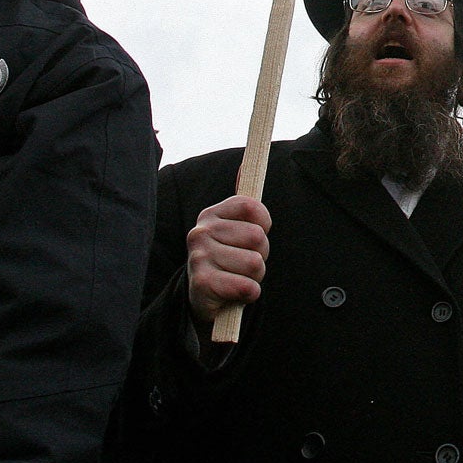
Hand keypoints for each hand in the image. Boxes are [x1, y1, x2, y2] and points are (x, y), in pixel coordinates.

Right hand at [186, 195, 271, 327]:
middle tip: (243, 263)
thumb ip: (242, 203)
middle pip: (258, 237)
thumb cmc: (226, 259)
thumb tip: (245, 165)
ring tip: (238, 278)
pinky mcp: (202, 283)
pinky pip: (247, 287)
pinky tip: (236, 293)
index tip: (253, 237)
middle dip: (261, 255)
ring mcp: (199, 257)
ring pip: (255, 264)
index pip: (253, 206)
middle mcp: (201, 231)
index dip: (263, 224)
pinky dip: (249, 294)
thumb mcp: (233, 229)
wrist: (202, 298)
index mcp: (211, 214)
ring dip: (255, 277)